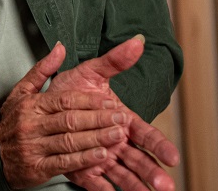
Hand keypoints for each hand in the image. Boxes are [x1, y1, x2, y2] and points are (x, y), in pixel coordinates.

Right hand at [0, 42, 130, 188]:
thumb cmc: (11, 121)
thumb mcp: (21, 91)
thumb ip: (43, 70)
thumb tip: (60, 48)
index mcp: (31, 104)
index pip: (64, 100)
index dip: (89, 101)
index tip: (110, 102)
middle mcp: (32, 124)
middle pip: (70, 120)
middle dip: (98, 119)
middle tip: (120, 118)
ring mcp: (34, 146)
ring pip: (69, 141)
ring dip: (96, 138)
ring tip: (117, 135)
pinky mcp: (38, 167)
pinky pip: (65, 162)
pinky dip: (84, 160)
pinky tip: (100, 155)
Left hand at [51, 36, 180, 190]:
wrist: (45, 106)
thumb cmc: (71, 89)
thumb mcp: (91, 72)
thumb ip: (114, 61)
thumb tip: (137, 41)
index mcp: (122, 120)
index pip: (145, 134)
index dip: (159, 145)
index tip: (172, 157)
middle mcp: (116, 142)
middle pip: (139, 158)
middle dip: (152, 171)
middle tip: (165, 185)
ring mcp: (103, 157)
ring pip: (124, 174)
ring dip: (136, 185)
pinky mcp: (86, 170)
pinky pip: (98, 184)